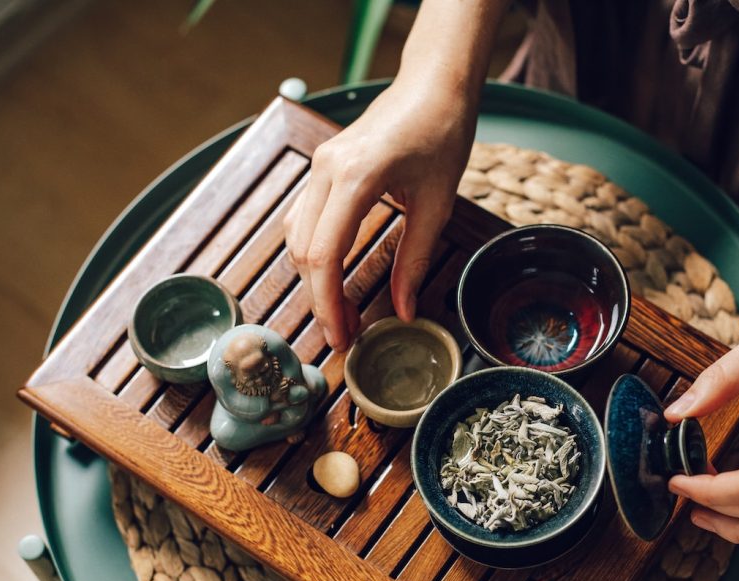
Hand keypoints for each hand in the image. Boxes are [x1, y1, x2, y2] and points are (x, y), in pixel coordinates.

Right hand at [284, 79, 476, 350]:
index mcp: (356, 177)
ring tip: (342, 312)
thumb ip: (415, 261)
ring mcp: (319, 166)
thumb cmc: (443, 135)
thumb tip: (404, 312)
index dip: (328, 303)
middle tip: (344, 335)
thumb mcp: (437, 205)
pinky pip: (304, 218)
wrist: (433, 86)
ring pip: (296, 236)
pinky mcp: (322, 167)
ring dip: (314, 279)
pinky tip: (335, 277)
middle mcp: (326, 170)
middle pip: (303, 251)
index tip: (341, 337)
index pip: (324, 255)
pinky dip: (314, 253)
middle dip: (320, 299)